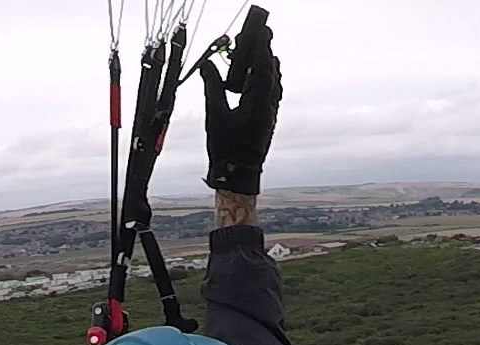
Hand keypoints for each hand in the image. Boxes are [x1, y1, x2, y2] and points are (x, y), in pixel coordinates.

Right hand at [197, 8, 279, 196]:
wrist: (237, 176)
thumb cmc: (227, 150)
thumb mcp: (215, 115)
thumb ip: (212, 87)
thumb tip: (207, 65)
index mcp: (259, 104)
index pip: (262, 68)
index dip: (261, 48)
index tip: (259, 32)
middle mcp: (269, 106)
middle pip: (270, 70)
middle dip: (264, 51)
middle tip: (258, 33)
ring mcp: (270, 112)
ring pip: (272, 80)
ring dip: (264, 63)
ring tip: (256, 49)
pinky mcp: (267, 117)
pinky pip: (270, 91)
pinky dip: (264, 77)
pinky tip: (258, 73)